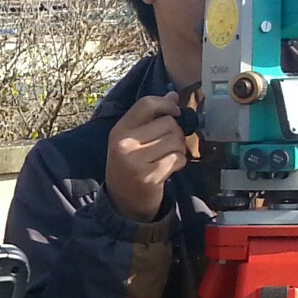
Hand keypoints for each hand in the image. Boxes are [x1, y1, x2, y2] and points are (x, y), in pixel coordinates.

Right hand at [105, 90, 188, 221]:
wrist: (123, 203)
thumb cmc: (132, 166)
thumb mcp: (133, 140)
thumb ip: (151, 117)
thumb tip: (173, 94)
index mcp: (118, 131)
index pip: (146, 104)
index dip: (166, 104)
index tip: (175, 113)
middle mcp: (123, 144)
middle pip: (167, 122)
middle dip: (176, 133)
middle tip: (168, 145)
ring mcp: (134, 161)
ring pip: (175, 140)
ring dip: (178, 149)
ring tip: (167, 158)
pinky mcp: (148, 177)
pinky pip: (177, 158)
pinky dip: (179, 163)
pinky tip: (169, 169)